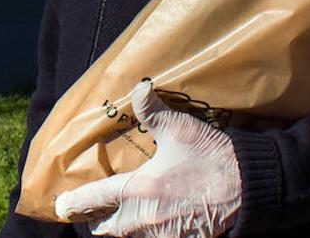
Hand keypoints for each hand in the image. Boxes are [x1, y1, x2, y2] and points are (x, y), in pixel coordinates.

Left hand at [53, 80, 241, 236]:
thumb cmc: (212, 156)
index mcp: (139, 190)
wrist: (249, 186)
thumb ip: (152, 110)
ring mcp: (164, 235)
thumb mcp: (179, 129)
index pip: (94, 200)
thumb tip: (139, 86)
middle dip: (96, 221)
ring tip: (122, 215)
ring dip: (122, 229)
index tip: (60, 206)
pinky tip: (152, 221)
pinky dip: (147, 234)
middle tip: (94, 210)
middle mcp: (145, 218)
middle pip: (106, 231)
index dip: (74, 204)